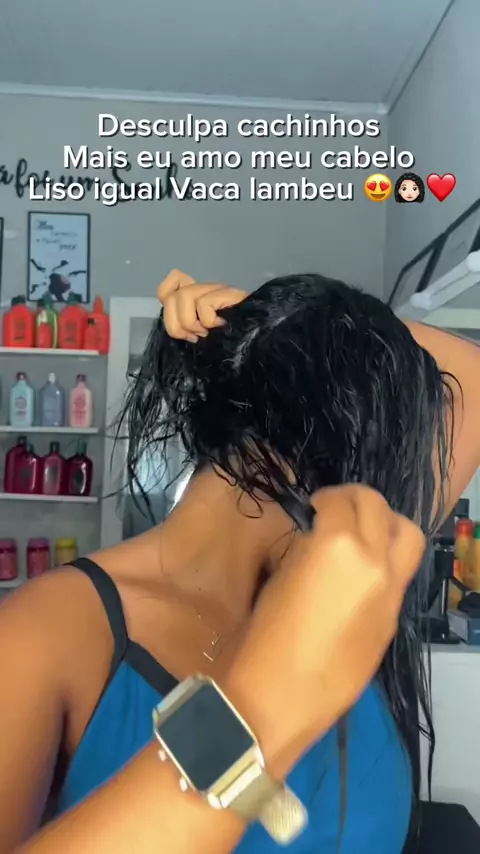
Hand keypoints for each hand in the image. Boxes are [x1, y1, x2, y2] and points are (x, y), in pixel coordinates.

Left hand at [158, 269, 246, 342]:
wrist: (260, 345)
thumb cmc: (233, 345)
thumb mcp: (204, 340)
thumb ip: (189, 330)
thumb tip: (178, 330)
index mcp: (197, 300)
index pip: (167, 289)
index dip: (167, 305)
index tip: (183, 331)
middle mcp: (205, 290)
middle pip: (171, 297)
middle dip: (177, 325)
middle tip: (197, 336)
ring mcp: (217, 290)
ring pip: (183, 296)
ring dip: (191, 323)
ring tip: (207, 332)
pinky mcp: (228, 293)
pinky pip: (203, 303)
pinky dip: (208, 320)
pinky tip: (221, 326)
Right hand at [227, 485, 424, 776]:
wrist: (277, 699)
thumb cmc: (262, 637)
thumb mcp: (279, 577)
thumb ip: (308, 548)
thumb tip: (319, 537)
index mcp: (337, 545)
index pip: (341, 500)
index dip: (325, 498)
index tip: (313, 506)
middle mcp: (374, 562)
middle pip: (381, 508)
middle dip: (357, 501)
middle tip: (336, 511)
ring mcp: (389, 593)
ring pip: (409, 538)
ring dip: (386, 526)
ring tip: (360, 536)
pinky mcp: (392, 621)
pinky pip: (399, 575)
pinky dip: (385, 562)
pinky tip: (358, 577)